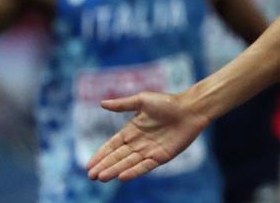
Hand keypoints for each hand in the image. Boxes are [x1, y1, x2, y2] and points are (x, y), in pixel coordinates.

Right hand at [86, 91, 208, 181]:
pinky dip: (134, 172)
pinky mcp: (161, 156)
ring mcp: (149, 150)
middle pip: (118, 157)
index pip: (112, 145)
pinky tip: (122, 176)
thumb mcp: (142, 100)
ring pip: (128, 163)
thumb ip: (122, 105)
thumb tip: (101, 103)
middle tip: (91, 176)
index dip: (101, 155)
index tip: (88, 165)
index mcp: (132, 130)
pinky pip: (145, 166)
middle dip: (104, 166)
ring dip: (115, 170)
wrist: (191, 108)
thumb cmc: (167, 102)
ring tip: (102, 178)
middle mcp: (138, 142)